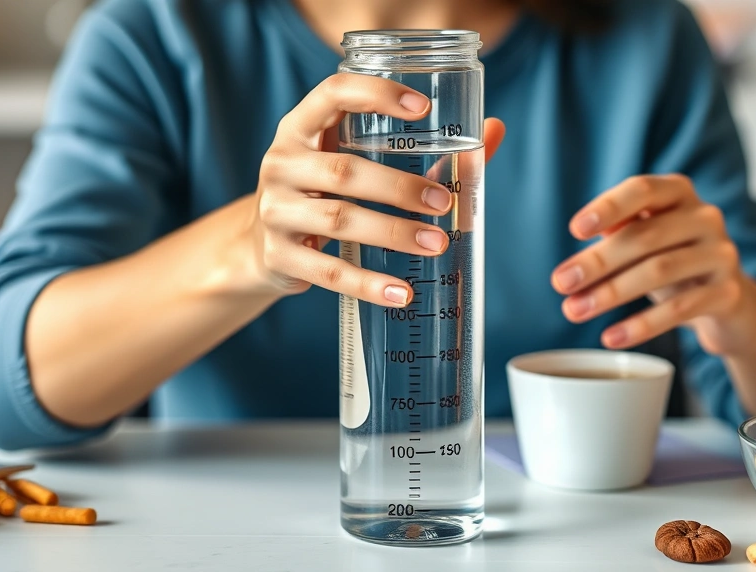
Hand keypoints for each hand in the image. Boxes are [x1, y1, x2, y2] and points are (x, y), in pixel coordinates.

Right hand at [251, 73, 505, 306]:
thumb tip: (495, 129)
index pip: (333, 94)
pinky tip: (401, 294)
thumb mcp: (355, 161)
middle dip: (399, 186)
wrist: (259, 246)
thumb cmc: (325, 192)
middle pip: (344, 170)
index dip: (376, 95)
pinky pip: (328, 272)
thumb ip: (424, 150)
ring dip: (392, 233)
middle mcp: (282, 163)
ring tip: (436, 244)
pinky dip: (368, 284)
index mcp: (302, 128)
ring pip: (339, 219)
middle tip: (445, 202)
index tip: (423, 108)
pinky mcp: (279, 256)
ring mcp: (275, 211)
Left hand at [551, 174, 755, 354]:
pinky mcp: (728, 292)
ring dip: (610, 293)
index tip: (576, 231)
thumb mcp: (644, 242)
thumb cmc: (672, 259)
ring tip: (574, 311)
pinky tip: (612, 337)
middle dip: (597, 262)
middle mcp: (705, 217)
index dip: (608, 207)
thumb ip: (614, 235)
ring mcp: (721, 253)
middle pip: (644, 235)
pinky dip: (641, 325)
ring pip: (658, 270)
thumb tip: (579, 256)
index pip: (641, 190)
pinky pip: (680, 308)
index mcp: (678, 193)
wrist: (727, 299)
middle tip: (561, 283)